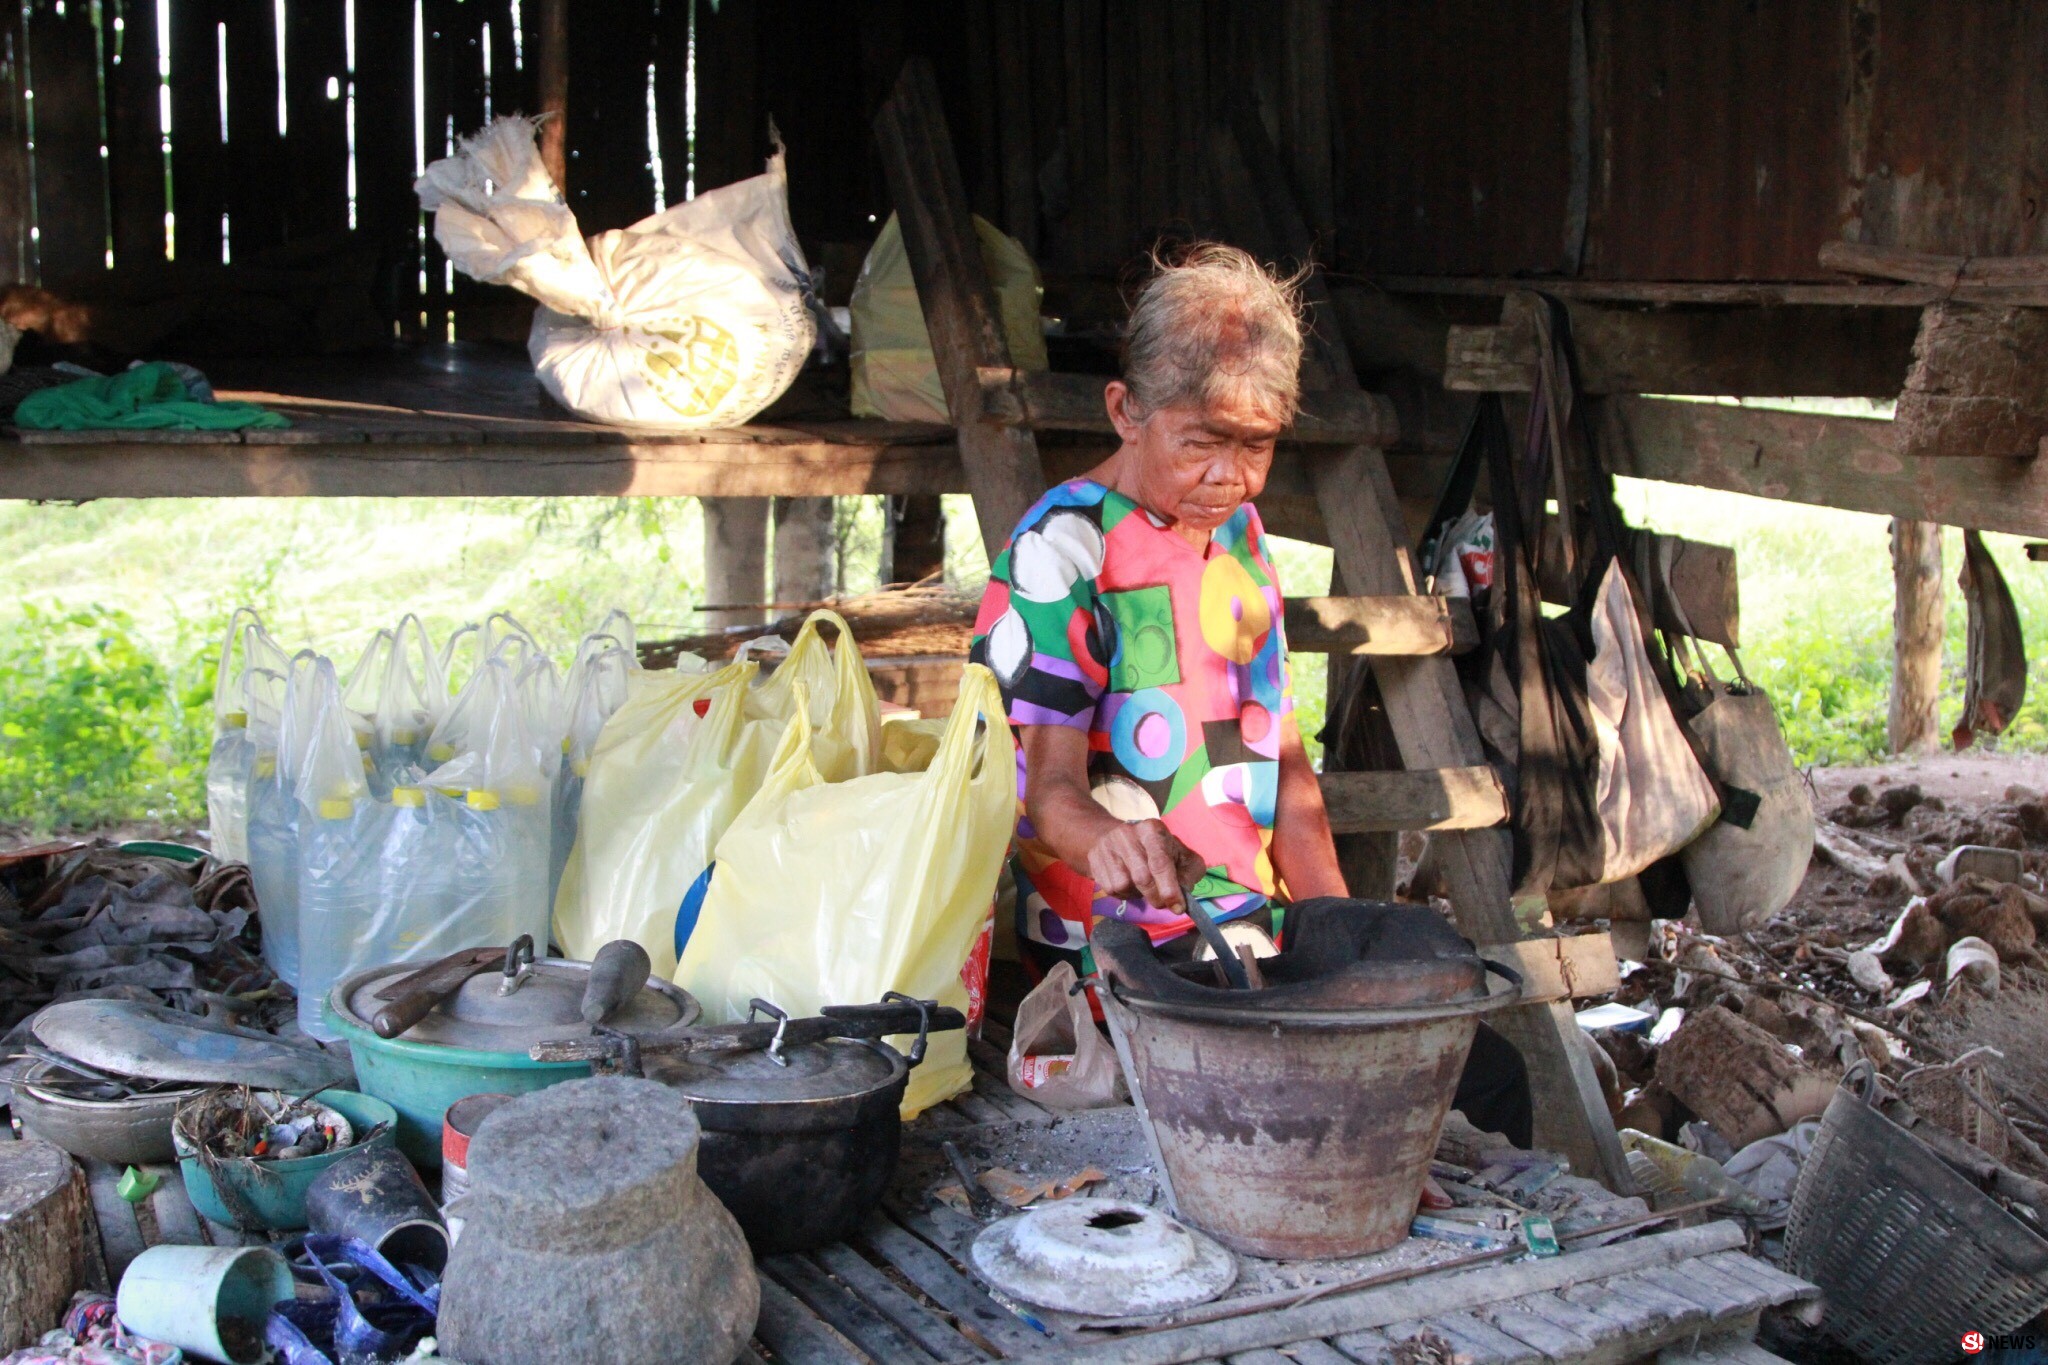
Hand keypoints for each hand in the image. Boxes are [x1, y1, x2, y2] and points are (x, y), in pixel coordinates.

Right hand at [1085, 820, 1206, 910]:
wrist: (1116, 837)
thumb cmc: (1155, 849)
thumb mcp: (1180, 854)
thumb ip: (1189, 871)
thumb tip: (1183, 891)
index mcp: (1152, 830)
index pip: (1160, 863)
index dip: (1170, 890)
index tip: (1178, 907)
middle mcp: (1127, 835)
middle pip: (1143, 878)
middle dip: (1157, 897)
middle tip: (1163, 903)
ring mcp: (1108, 847)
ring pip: (1124, 886)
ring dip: (1137, 895)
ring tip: (1143, 886)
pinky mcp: (1095, 860)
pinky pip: (1111, 890)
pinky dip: (1124, 894)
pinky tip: (1129, 884)